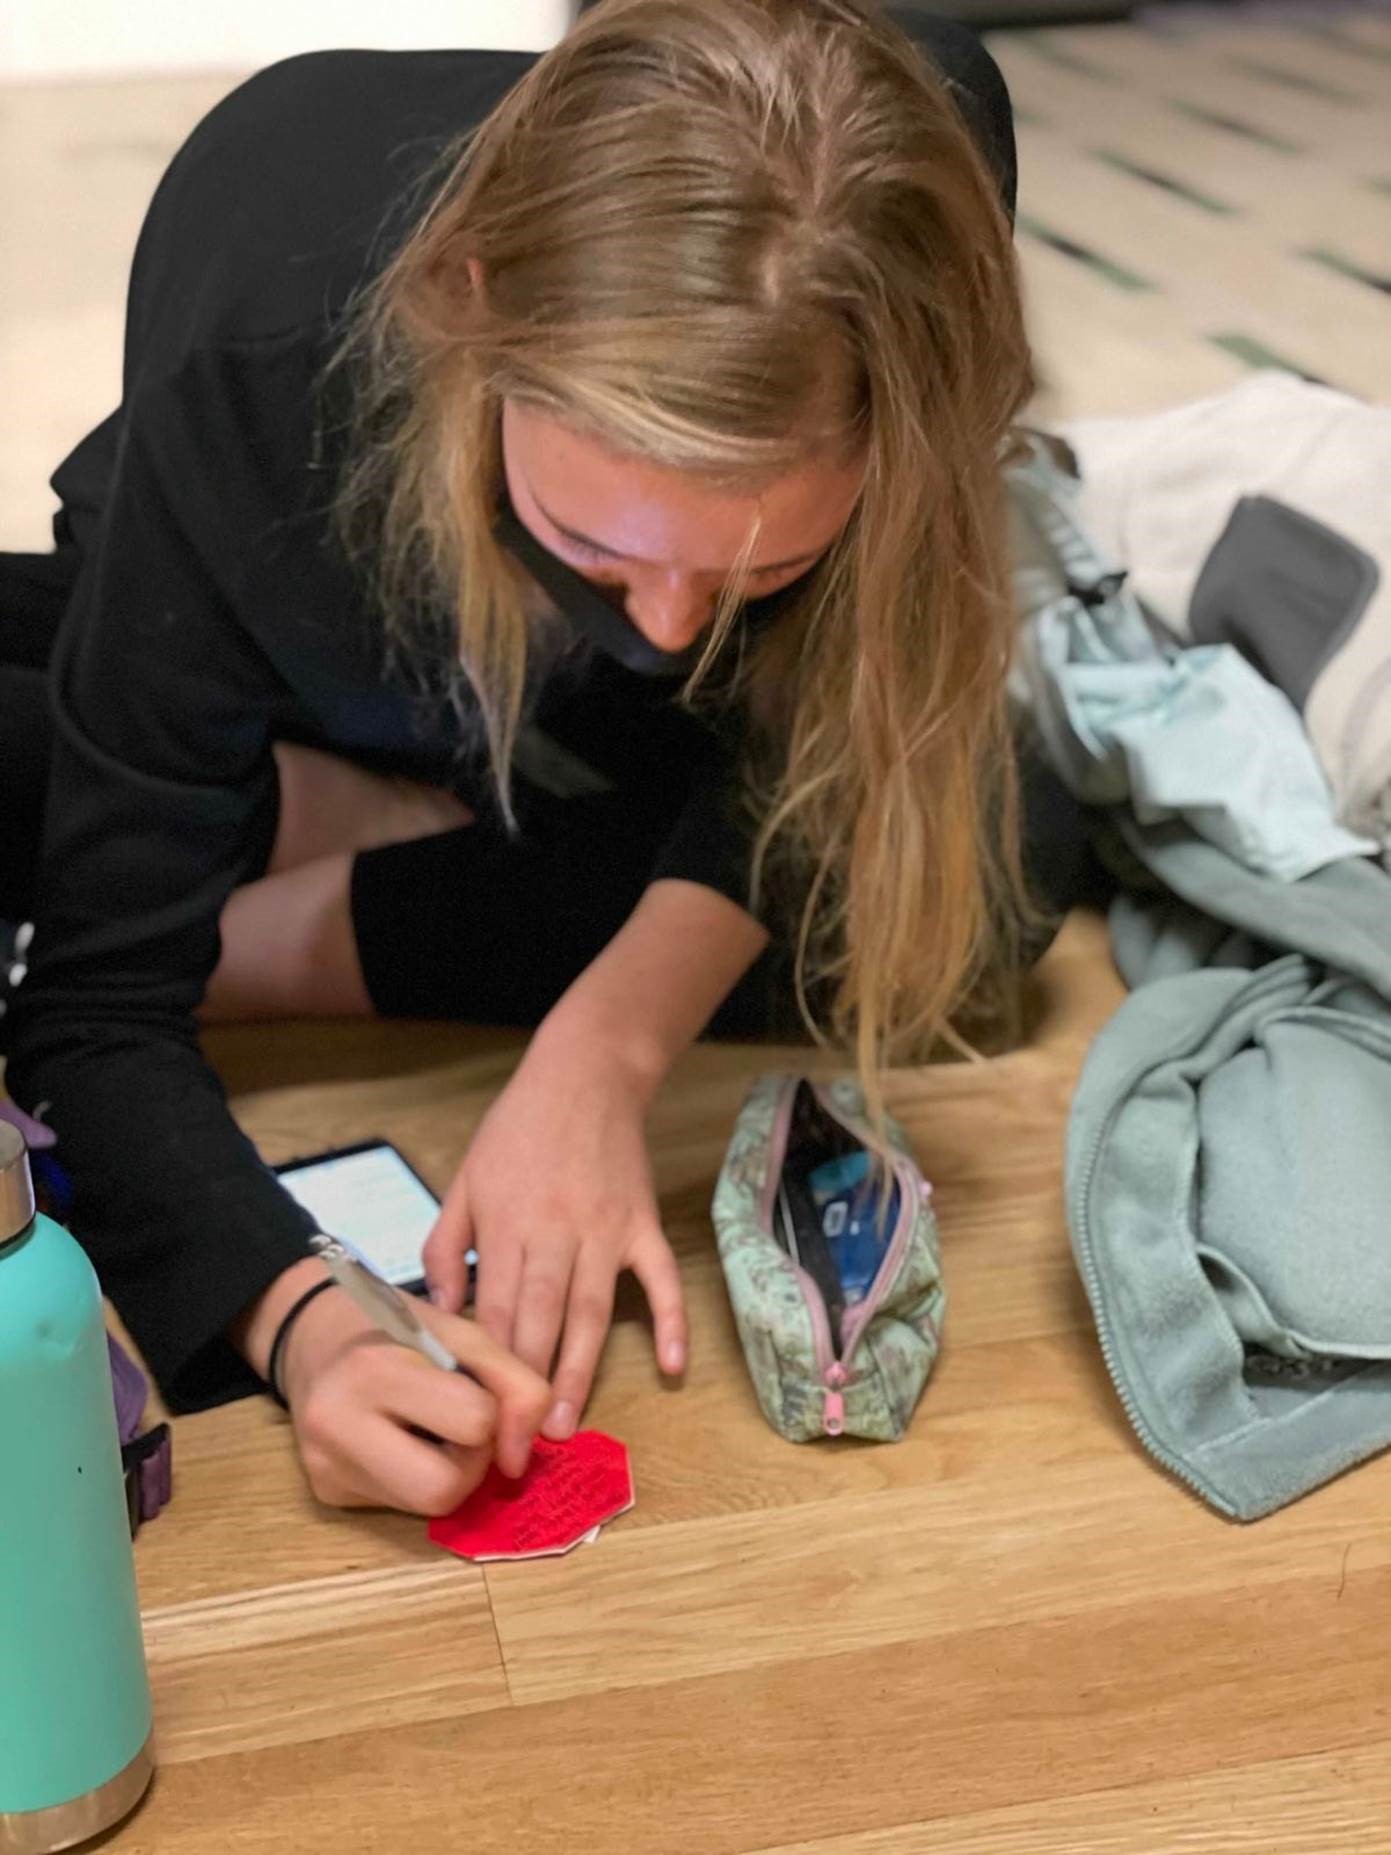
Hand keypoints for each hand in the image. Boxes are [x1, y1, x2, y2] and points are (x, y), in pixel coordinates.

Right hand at [276, 1277, 550, 1514]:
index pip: (475, 1422)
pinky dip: (419, 1478)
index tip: (476, 1390)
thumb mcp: (463, 1334)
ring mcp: (326, 1467)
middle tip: (460, 1426)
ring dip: (451, 1475)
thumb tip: (520, 1462)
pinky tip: (402, 1444)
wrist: (315, 1337)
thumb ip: (514, 1384)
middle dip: (472, 1461)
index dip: (494, 1411)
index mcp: (375, 1369)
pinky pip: (401, 1506)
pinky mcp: (325, 1493)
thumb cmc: (398, 1328)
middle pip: (444, 1490)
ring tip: (433, 1434)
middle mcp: (338, 1425)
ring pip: (427, 1509)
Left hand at [423, 1024, 686, 1442]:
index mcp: (505, 1225)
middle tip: (520, 1449)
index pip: (495, 1311)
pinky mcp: (643, 1224)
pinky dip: (670, 1320)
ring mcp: (605, 1231)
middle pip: (540, 1321)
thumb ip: (446, 1246)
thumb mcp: (464, 1178)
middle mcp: (555, 1233)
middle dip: (528, 1389)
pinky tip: (673, 1366)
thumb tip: (442, 1310)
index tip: (479, 1420)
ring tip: (570, 1425)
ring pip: (591, 1312)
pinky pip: (661, 1278)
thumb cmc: (517, 1129)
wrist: (585, 1074)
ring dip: (580, 1371)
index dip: (487, 1371)